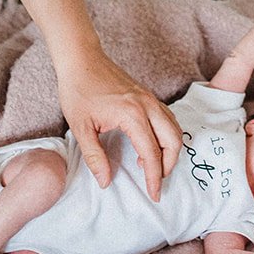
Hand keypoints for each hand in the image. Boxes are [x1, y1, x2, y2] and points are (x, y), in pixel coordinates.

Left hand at [58, 47, 182, 202]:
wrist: (81, 59)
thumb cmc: (78, 91)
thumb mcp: (80, 128)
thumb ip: (94, 157)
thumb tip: (106, 182)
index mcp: (132, 115)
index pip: (151, 153)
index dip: (154, 177)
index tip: (154, 194)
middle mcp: (147, 106)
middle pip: (173, 141)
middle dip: (168, 165)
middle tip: (156, 182)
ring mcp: (150, 99)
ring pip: (174, 129)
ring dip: (170, 150)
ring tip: (153, 167)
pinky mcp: (147, 96)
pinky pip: (168, 119)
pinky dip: (167, 136)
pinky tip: (150, 146)